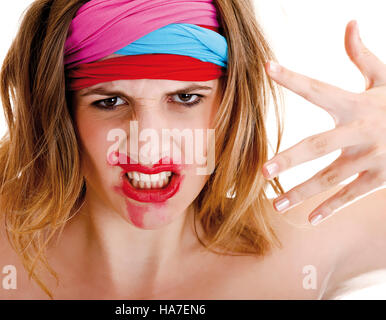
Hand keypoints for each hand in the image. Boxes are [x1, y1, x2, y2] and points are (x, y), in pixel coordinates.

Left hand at [261, 20, 385, 225]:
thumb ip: (362, 56)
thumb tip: (350, 22)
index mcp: (356, 104)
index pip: (318, 88)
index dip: (292, 78)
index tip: (267, 68)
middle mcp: (361, 132)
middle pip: (319, 146)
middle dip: (291, 159)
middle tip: (264, 171)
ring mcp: (371, 158)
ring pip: (330, 178)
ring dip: (302, 193)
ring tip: (276, 204)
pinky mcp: (380, 178)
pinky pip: (351, 195)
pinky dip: (331, 208)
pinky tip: (310, 219)